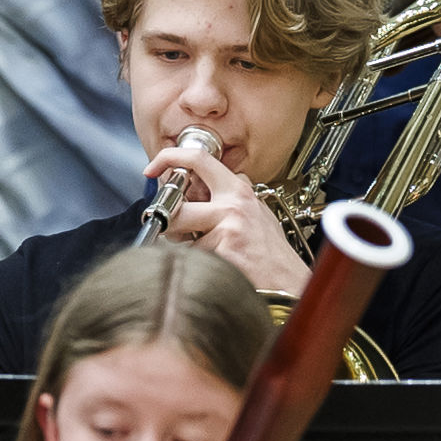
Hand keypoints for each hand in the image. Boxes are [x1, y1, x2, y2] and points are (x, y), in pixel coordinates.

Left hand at [148, 147, 311, 299]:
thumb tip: (209, 184)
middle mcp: (232, 205)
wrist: (288, 283)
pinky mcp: (223, 252)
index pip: (198, 159)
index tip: (153, 169)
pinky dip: (197, 266)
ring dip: (182, 247)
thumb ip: (233, 197)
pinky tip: (217, 268)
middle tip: (173, 232)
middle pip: (176, 204)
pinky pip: (191, 257)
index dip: (169, 157)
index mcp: (238, 191)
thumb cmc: (273, 253)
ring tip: (204, 253)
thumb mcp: (257, 213)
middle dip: (169, 222)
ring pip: (179, 235)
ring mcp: (228, 228)